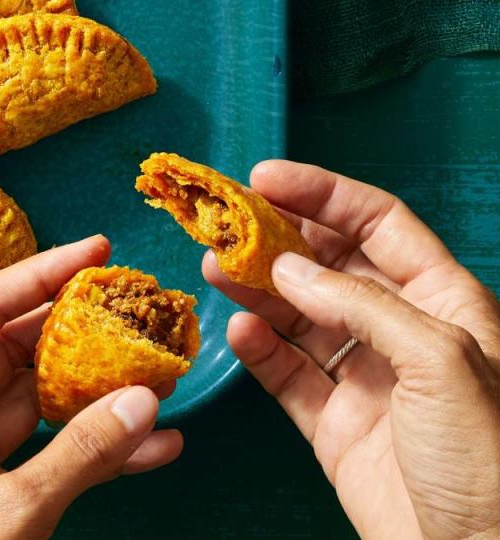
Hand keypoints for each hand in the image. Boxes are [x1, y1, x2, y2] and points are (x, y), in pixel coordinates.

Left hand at [0, 236, 184, 539]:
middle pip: (14, 349)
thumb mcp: (6, 517)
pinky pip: (50, 451)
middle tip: (137, 309)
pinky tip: (154, 445)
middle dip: (79, 331)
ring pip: (39, 400)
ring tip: (160, 374)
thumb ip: (77, 456)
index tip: (96, 250)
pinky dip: (97, 448)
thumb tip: (143, 401)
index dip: (38, 275)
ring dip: (98, 391)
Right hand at [205, 161, 499, 539]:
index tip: (266, 178)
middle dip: (278, 239)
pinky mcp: (333, 422)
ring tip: (217, 267)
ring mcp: (364, 377)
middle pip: (330, 265)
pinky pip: (286, 373)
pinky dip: (258, 349)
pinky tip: (238, 329)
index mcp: (445, 303)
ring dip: (257, 289)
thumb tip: (290, 269)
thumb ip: (361, 306)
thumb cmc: (490, 462)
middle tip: (226, 222)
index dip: (323, 194)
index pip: (378, 225)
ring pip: (299, 316)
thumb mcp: (439, 360)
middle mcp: (401, 332)